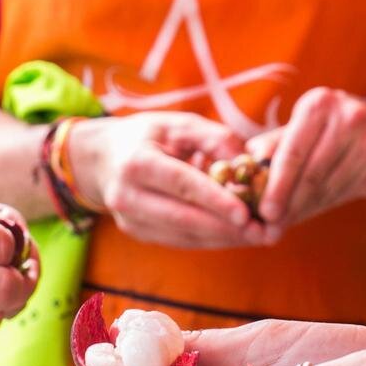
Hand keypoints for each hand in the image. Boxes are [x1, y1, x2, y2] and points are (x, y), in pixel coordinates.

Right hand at [67, 112, 265, 248]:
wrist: (100, 159)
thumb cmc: (147, 136)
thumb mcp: (177, 124)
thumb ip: (214, 138)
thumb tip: (248, 162)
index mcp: (136, 162)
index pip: (181, 185)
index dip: (215, 201)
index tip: (246, 214)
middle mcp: (127, 195)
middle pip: (183, 218)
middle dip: (227, 229)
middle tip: (265, 232)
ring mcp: (129, 220)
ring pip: (184, 237)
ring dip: (224, 238)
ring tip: (260, 235)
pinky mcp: (137, 233)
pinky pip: (179, 241)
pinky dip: (210, 239)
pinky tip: (237, 235)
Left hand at [248, 89, 365, 230]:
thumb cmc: (333, 123)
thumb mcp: (304, 121)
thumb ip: (274, 143)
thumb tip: (242, 168)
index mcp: (320, 105)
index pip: (293, 152)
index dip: (277, 185)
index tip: (264, 211)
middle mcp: (349, 121)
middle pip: (310, 177)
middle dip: (287, 206)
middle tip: (268, 228)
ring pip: (325, 192)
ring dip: (300, 212)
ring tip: (281, 225)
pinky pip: (340, 198)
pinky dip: (318, 209)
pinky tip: (304, 214)